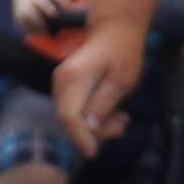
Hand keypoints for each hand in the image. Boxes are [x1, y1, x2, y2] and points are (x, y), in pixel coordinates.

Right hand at [47, 15, 150, 154]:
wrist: (113, 31)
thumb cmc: (122, 52)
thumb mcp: (121, 81)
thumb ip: (104, 104)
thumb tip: (90, 129)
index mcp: (75, 78)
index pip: (69, 116)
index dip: (80, 137)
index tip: (93, 153)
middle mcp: (61, 82)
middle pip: (69, 120)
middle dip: (95, 131)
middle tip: (122, 125)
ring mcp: (60, 85)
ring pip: (72, 118)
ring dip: (96, 125)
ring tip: (122, 118)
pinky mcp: (65, 89)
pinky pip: (75, 111)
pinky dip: (92, 117)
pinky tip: (112, 113)